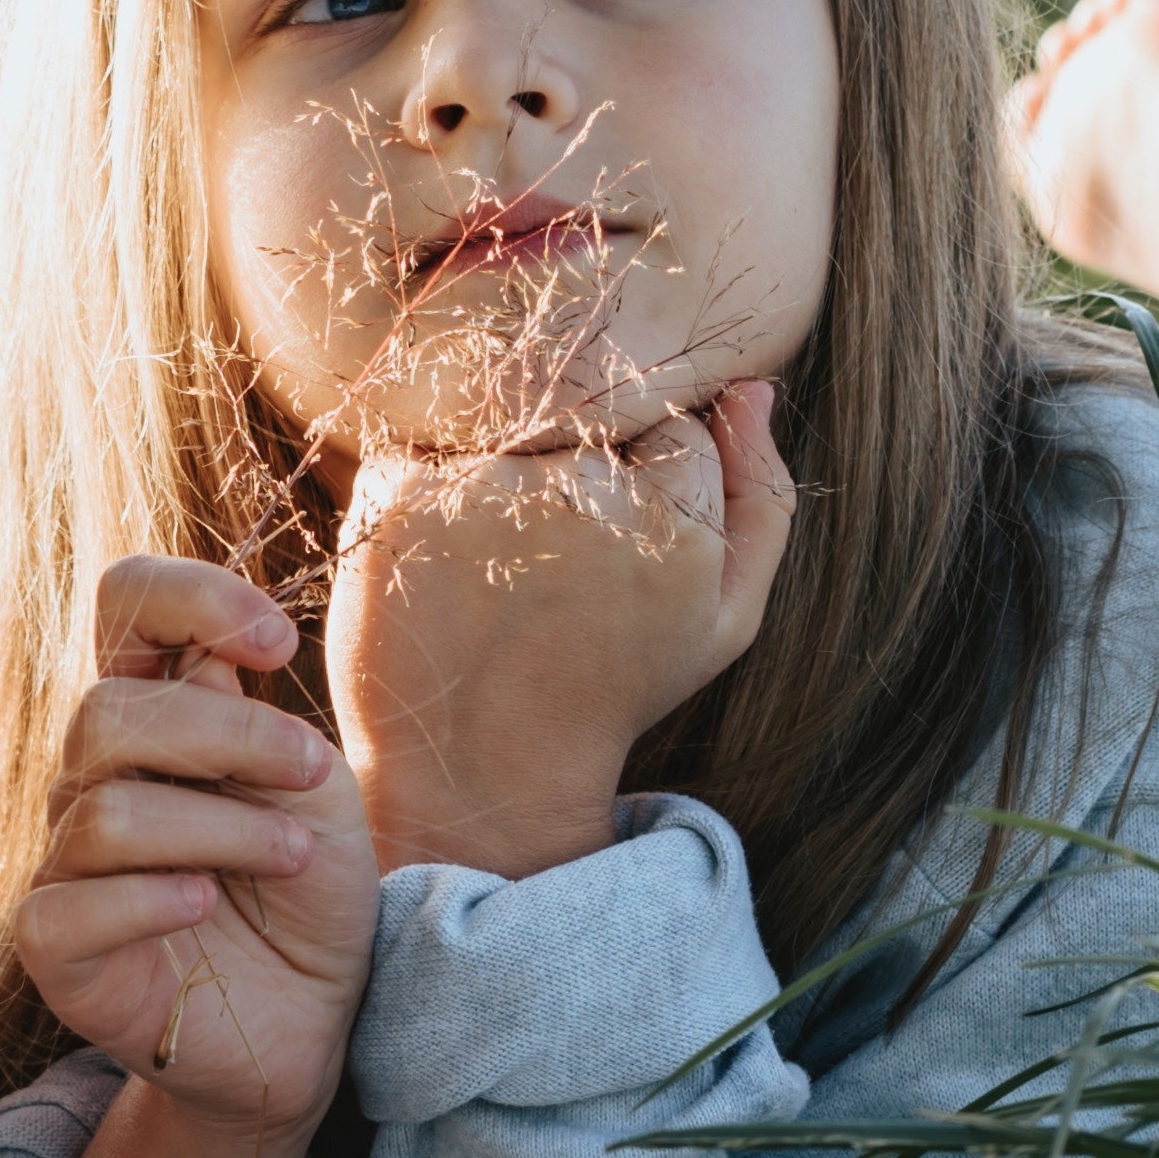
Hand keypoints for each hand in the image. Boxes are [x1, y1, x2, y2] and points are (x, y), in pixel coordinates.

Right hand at [19, 557, 378, 1139]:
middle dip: (231, 736)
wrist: (313, 1026)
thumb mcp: (312, 795)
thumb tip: (204, 666)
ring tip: (290, 860)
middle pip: (110, 712)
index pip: (124, 606)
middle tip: (309, 781)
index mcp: (155, 721)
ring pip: (107, 811)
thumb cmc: (307, 900)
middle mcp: (93, 780)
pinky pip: (69, 906)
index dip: (190, 599)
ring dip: (224, 830)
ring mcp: (65, 865)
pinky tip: (206, 908)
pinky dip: (150, 899)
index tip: (276, 646)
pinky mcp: (57, 953)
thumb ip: (260, 725)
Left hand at [333, 379, 794, 879]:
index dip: (647, 483)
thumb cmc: (611, 685)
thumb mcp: (721, 619)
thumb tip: (753, 389)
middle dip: (578, 468)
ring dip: (505, 467)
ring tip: (499, 561)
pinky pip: (427, 440)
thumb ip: (759, 499)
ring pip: (510, 415)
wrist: (479, 768)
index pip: (673, 425)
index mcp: (672, 523)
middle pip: (591, 410)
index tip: (620, 550)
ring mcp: (481, 493)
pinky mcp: (399, 497)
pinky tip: (444, 559)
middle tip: (553, 556)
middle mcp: (579, 496)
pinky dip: (434, 486)